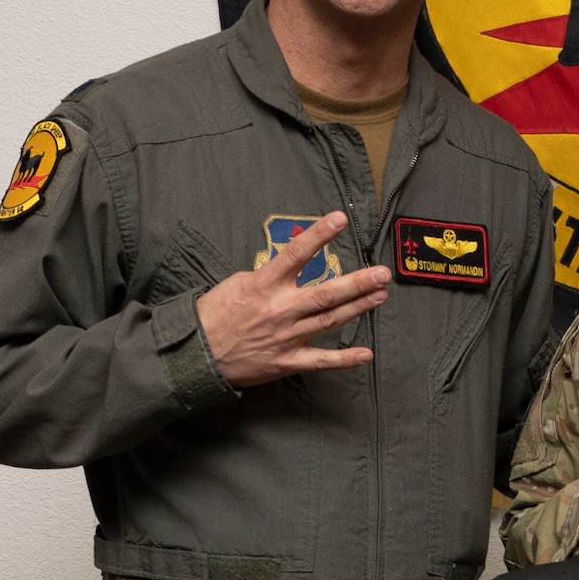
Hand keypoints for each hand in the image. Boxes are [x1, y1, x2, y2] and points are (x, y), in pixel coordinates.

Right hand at [194, 212, 388, 386]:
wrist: (196, 353)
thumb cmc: (214, 315)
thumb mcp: (236, 283)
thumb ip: (267, 276)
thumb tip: (290, 267)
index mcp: (265, 286)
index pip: (297, 254)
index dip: (319, 235)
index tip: (340, 218)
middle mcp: (280, 310)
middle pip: (326, 293)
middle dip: (358, 282)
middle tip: (382, 273)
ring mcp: (286, 337)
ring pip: (330, 320)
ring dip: (358, 307)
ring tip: (380, 295)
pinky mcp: (287, 361)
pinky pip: (320, 360)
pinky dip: (344, 359)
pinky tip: (366, 354)